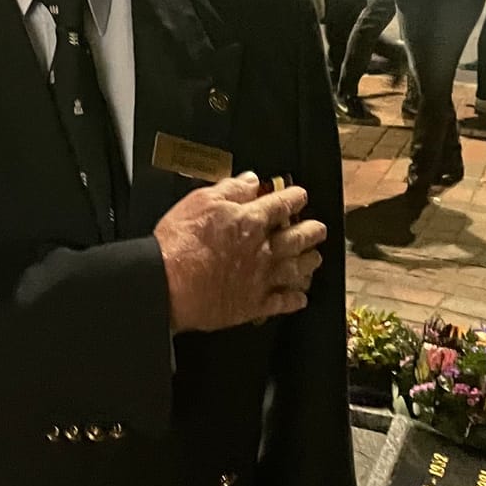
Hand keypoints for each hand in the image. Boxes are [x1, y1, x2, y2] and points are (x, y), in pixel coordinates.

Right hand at [154, 174, 325, 333]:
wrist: (167, 285)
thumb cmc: (179, 244)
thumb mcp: (200, 201)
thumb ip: (229, 189)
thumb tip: (249, 181)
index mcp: (249, 221)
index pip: (281, 204)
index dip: (294, 197)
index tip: (300, 196)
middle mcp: (262, 249)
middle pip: (297, 237)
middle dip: (312, 231)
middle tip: (318, 228)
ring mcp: (260, 278)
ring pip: (296, 269)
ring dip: (309, 262)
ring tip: (315, 258)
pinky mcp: (253, 304)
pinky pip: (282, 303)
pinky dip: (295, 299)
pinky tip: (300, 297)